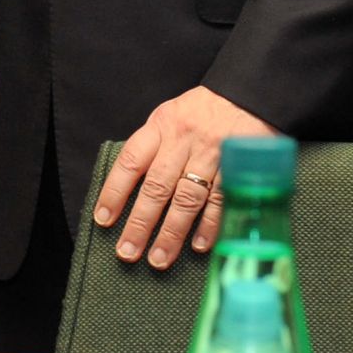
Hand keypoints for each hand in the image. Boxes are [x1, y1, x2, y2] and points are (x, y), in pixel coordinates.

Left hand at [93, 86, 275, 268]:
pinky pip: (221, 201)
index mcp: (161, 126)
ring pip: (187, 198)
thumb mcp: (170, 116)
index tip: (103, 220)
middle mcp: (183, 140)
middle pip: (157, 186)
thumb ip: (152, 147)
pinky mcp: (237, 167)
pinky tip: (198, 245)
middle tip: (127, 251)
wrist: (248, 94)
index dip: (114, 192)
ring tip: (159, 258)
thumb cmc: (202, 110)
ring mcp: (212, 154)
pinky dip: (209, 225)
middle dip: (140, 223)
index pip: (131, 162)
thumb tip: (129, 187)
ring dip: (172, 232)